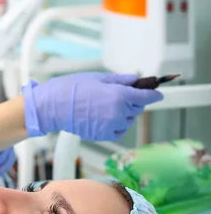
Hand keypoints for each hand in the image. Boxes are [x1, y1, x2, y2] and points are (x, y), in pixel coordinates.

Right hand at [22, 72, 162, 141]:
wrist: (54, 106)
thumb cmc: (73, 88)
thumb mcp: (99, 78)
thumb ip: (121, 80)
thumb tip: (136, 80)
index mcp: (119, 95)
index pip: (146, 96)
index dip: (154, 94)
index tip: (158, 94)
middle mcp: (119, 112)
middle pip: (137, 108)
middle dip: (133, 101)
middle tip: (118, 95)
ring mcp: (111, 126)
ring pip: (128, 120)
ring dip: (123, 114)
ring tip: (105, 106)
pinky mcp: (103, 135)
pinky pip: (119, 131)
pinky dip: (117, 125)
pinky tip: (104, 118)